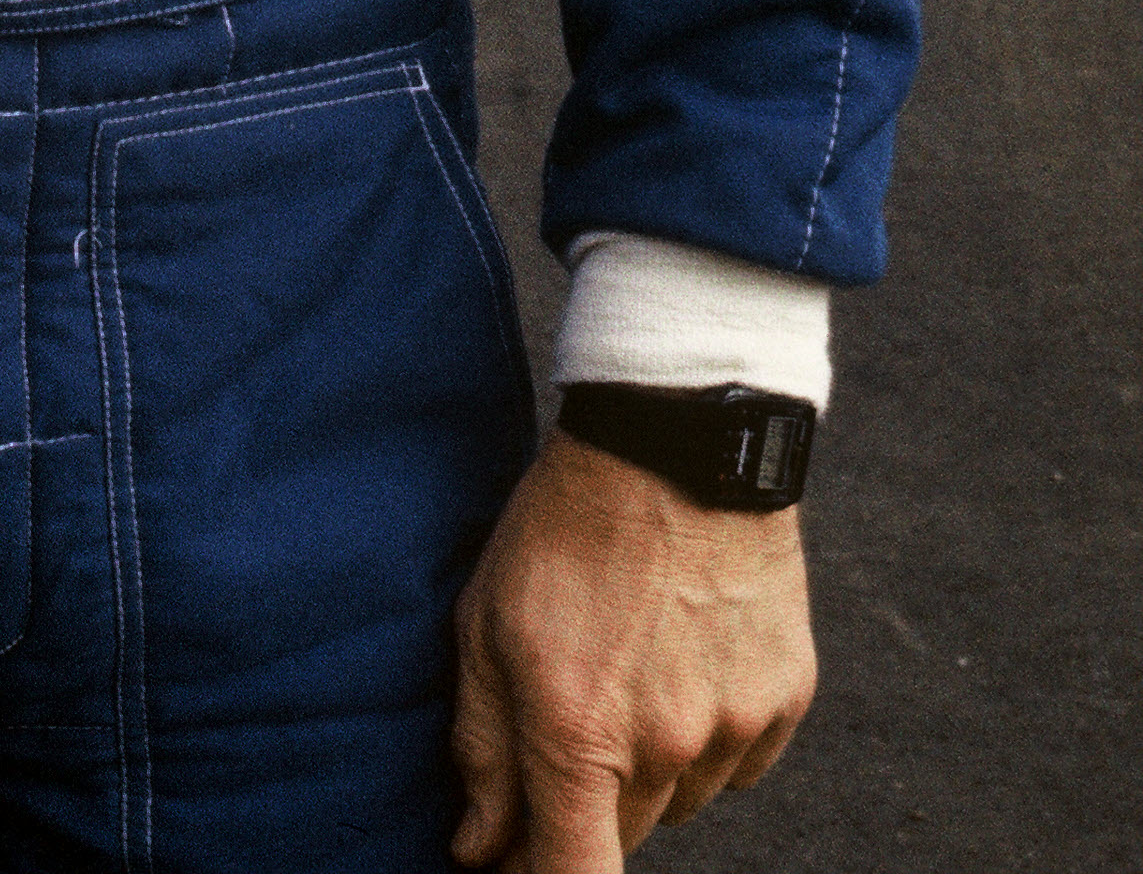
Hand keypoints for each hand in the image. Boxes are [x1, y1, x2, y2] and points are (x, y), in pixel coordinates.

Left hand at [452, 430, 814, 867]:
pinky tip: (683, 658)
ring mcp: (734, 724)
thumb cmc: (564, 526)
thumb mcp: (487, 620)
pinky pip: (738, 762)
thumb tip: (479, 848)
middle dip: (586, 803)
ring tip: (630, 664)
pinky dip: (708, 734)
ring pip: (682, 800)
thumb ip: (483, 746)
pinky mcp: (787, 698)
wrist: (674, 436)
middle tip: (569, 715)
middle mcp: (666, 744)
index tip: (524, 865)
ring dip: (651, 766)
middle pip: (623, 838)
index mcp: (579, 732)